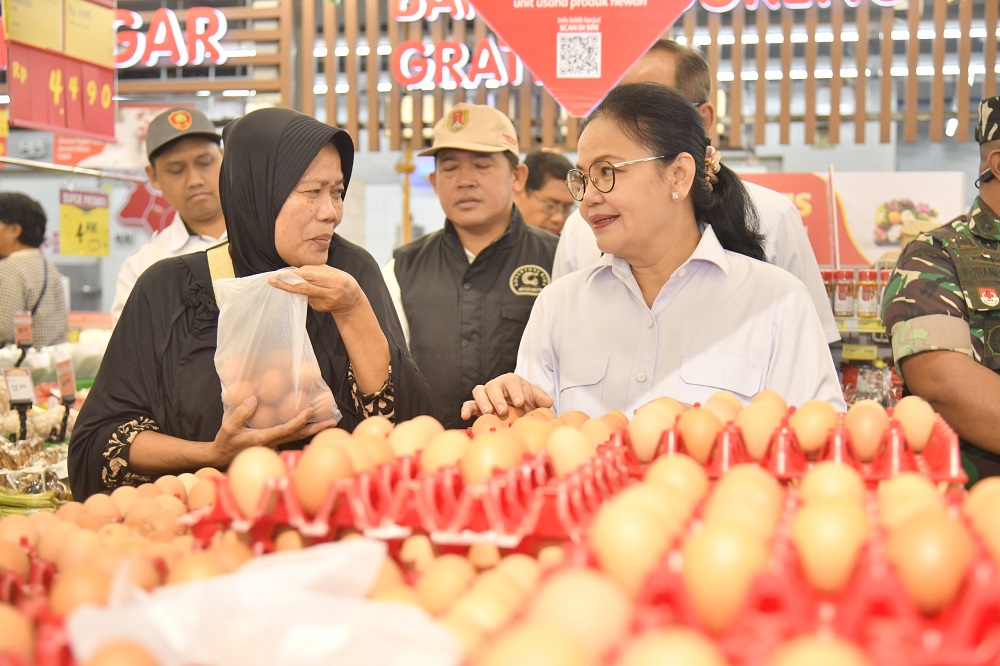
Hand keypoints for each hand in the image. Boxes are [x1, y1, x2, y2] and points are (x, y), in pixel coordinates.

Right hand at [210, 396, 338, 464]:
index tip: (310, 410)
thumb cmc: (225, 442)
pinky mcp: (274, 442)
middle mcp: (273, 443)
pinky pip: (293, 435)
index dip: (300, 420)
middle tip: (334, 421)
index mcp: (264, 438)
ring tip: (329, 421)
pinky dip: (304, 429)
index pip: (287, 430)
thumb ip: (240, 413)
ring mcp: (275, 444)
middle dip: (317, 428)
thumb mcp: (228, 427)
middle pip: (300, 435)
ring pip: (299, 436)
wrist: (222, 457)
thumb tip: (254, 399)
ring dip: (314, 429)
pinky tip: (312, 423)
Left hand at [269, 265, 365, 317]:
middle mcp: (329, 293)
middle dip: (286, 284)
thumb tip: (296, 271)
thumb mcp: (333, 272)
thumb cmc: (341, 282)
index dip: (295, 275)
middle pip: (303, 288)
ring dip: (292, 287)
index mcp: (334, 281)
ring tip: (283, 281)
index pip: (310, 277)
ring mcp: (324, 303)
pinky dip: (303, 292)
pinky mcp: (320, 309)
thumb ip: (315, 270)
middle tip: (272, 280)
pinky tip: (308, 290)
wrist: (352, 302)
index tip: (281, 273)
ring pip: (303, 293)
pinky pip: (307, 298)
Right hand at [460, 373, 553, 420]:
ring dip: (482, 402)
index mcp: (511, 381)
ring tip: (488, 413)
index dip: (514, 391)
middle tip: (503, 410)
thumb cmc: (525, 400)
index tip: (519, 402)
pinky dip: (466, 409)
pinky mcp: (477, 405)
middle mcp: (496, 385)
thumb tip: (548, 402)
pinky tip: (466, 417)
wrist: (516, 408)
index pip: (511, 382)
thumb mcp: (535, 398)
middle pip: (493, 386)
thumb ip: (541, 398)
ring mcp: (485, 394)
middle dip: (497, 398)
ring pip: (479, 392)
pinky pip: (469, 404)